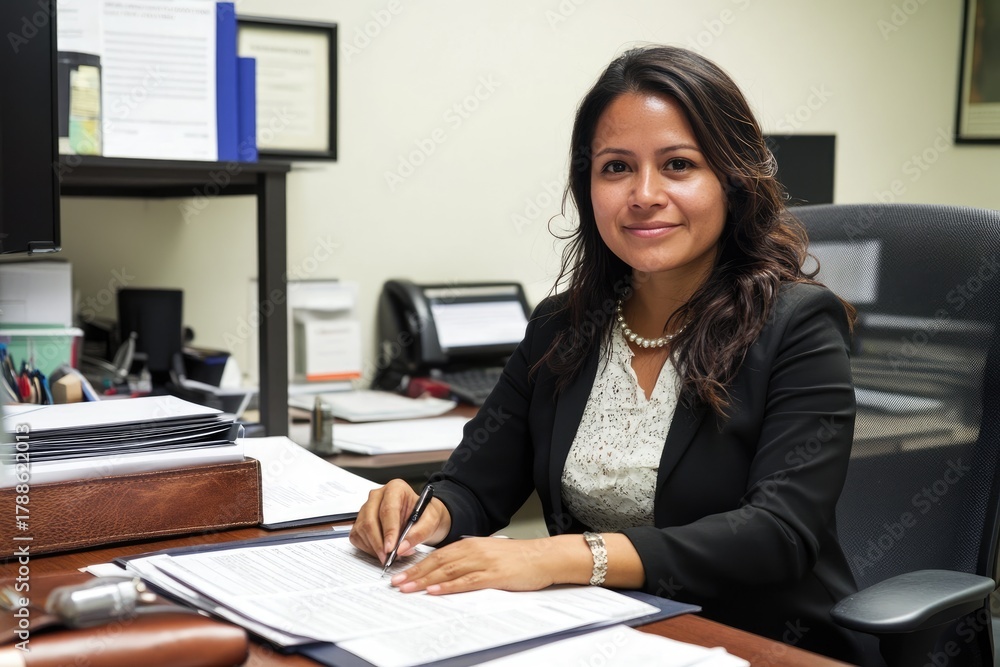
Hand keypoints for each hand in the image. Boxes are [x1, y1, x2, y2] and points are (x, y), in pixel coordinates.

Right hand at [349, 479, 451, 563]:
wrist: (420, 518)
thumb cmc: (424, 516)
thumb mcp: (430, 522)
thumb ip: (418, 534)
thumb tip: (401, 548)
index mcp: (395, 488)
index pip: (388, 510)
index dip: (389, 530)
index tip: (391, 548)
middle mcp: (377, 496)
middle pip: (370, 520)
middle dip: (379, 543)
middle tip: (388, 558)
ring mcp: (366, 508)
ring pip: (362, 530)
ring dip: (375, 547)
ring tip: (391, 555)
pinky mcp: (360, 521)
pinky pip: (358, 537)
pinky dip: (369, 548)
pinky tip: (382, 551)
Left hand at [390, 536, 574, 594]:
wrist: (543, 557)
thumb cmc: (517, 558)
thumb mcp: (488, 553)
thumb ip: (468, 559)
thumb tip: (447, 572)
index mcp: (470, 544)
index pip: (437, 555)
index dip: (417, 564)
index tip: (401, 573)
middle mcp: (473, 550)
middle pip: (437, 563)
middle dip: (415, 573)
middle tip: (396, 582)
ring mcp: (483, 562)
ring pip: (447, 572)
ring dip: (425, 580)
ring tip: (408, 588)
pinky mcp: (493, 575)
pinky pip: (466, 581)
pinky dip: (448, 587)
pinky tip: (435, 591)